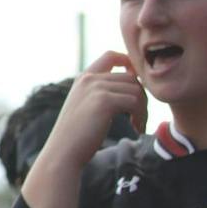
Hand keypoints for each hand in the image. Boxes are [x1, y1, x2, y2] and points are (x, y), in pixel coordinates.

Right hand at [22, 51, 147, 207]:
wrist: (64, 152)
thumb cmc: (77, 135)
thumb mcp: (85, 106)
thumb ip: (101, 92)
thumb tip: (133, 84)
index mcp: (83, 78)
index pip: (112, 56)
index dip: (130, 64)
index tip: (137, 86)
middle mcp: (89, 79)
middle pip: (131, 77)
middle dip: (141, 97)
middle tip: (138, 119)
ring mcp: (95, 88)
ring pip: (136, 89)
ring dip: (143, 109)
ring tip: (137, 125)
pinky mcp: (104, 101)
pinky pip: (135, 102)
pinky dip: (141, 116)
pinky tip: (136, 129)